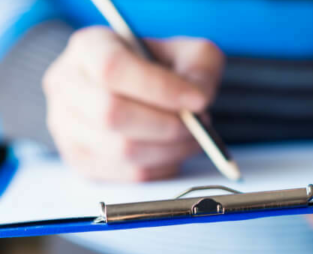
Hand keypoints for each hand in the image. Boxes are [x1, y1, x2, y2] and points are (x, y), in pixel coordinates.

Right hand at [43, 26, 223, 181]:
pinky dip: (162, 166)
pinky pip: (128, 174)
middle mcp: (68, 86)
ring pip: (121, 150)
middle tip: (199, 123)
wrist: (137, 89)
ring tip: (192, 136)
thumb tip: (197, 100)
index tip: (198, 100)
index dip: (159, 88)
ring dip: (170, 149)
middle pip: (111, 114)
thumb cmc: (160, 68)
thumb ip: (199, 69)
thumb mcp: (187, 53)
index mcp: (89, 48)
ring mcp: (68, 127)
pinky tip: (174, 150)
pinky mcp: (82, 160)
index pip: (113, 69)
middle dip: (168, 125)